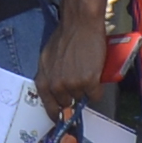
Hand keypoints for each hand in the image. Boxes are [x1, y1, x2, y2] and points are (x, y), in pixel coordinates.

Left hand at [31, 0, 123, 118]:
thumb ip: (49, 75)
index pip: (49, 107)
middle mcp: (56, 86)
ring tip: (86, 71)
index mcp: (43, 81)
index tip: (61, 118)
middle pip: (67, 103)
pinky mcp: (89, 82)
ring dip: (85, 89)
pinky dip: (98, 89)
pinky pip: (95, 95)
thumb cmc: (64, 37)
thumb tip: (55, 89)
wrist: (80, 24)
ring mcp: (73, 85)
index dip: (56, 114)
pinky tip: (96, 76)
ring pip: (82, 98)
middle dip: (72, 94)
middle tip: (78, 80)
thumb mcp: (47, 59)